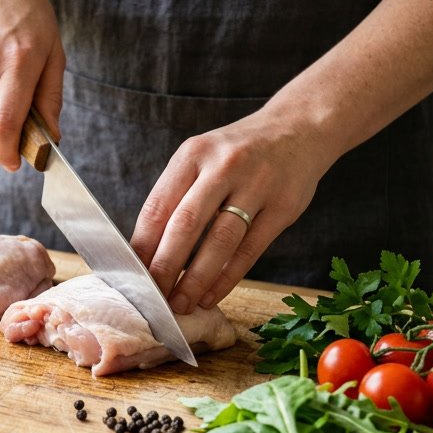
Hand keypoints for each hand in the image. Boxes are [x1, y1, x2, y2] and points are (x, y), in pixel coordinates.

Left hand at [130, 109, 337, 313]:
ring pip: (220, 241)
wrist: (299, 128)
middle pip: (186, 225)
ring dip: (196, 279)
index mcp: (193, 154)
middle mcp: (223, 166)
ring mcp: (257, 185)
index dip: (143, 245)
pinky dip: (227, 277)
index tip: (133, 274)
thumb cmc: (238, 153)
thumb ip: (177, 195)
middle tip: (153, 297)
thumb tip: (146, 250)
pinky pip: (249, 250)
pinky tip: (211, 295)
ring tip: (181, 304)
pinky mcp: (283, 207)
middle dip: (165, 267)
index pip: (158, 206)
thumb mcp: (202, 158)